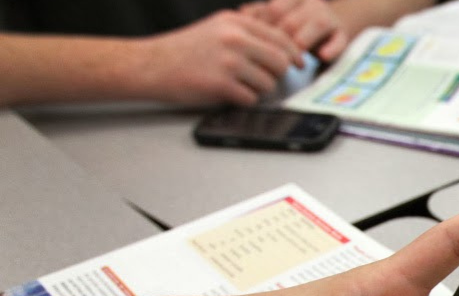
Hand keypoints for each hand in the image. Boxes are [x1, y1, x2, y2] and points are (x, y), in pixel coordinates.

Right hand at [135, 10, 303, 105]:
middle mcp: (234, 38)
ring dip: (258, 89)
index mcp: (235, 22)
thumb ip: (247, 33)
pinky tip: (228, 93)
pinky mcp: (221, 84)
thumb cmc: (184, 49)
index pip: (280, 38)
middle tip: (265, 78)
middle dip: (276, 74)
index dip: (293, 54)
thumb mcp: (217, 28)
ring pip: (268, 83)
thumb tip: (283, 46)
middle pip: (280, 62)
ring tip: (238, 85)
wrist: (150, 64)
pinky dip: (243, 100)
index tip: (298, 63)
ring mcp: (228, 61)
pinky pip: (251, 99)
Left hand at [242, 0, 348, 60]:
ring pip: (317, 25)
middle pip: (293, 19)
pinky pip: (339, 40)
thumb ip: (260, 15)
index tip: (256, 46)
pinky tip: (322, 56)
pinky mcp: (343, 35)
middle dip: (282, 41)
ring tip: (295, 61)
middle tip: (272, 59)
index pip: (275, 9)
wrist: (333, 28)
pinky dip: (332, 48)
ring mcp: (329, 19)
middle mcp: (311, 4)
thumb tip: (241, 14)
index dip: (265, 28)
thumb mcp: (280, 18)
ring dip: (303, 43)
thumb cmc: (299, 26)